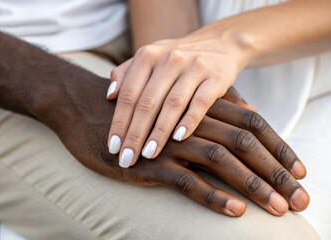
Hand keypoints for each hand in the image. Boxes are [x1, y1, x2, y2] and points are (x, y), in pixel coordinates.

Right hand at [40, 73, 307, 216]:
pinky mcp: (149, 162)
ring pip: (222, 161)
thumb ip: (209, 112)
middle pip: (245, 143)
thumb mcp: (174, 110)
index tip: (300, 171)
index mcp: (199, 108)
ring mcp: (170, 141)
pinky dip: (214, 196)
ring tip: (276, 208)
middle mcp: (190, 122)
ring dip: (253, 185)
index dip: (280, 147)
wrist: (85, 109)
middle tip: (302, 198)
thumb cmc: (137, 113)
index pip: (252, 124)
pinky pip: (188, 180)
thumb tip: (250, 116)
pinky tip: (234, 210)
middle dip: (276, 171)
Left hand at [106, 30, 252, 167]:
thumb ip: (126, 72)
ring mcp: (194, 67)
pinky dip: (189, 121)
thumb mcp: (150, 56)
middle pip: (147, 102)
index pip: (128, 94)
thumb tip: (109, 96)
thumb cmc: (177, 58)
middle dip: (135, 134)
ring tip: (148, 155)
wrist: (220, 43)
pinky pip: (201, 102)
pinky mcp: (217, 77)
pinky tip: (179, 139)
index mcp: (148, 55)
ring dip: (159, 132)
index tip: (113, 147)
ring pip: (172, 104)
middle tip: (127, 159)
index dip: (119, 122)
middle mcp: (169, 59)